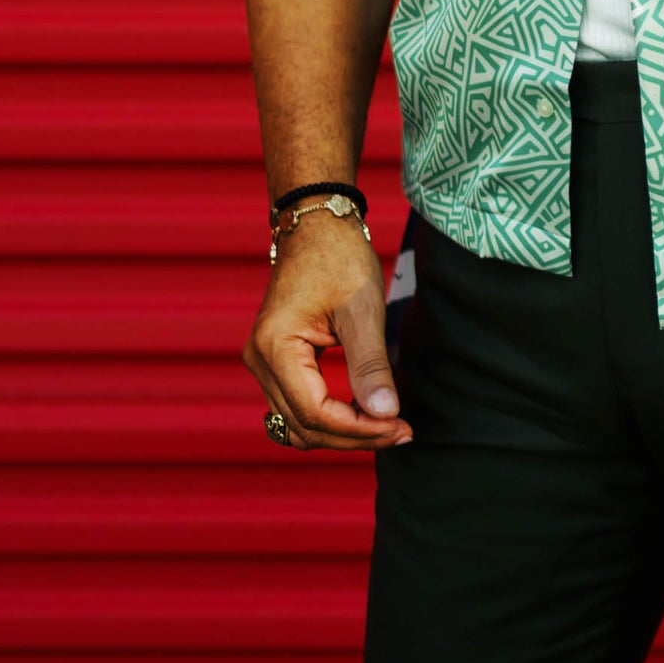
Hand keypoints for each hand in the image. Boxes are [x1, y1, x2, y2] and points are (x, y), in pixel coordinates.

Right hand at [243, 216, 413, 450]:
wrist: (317, 227)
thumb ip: (370, 364)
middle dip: (355, 435)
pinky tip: (366, 413)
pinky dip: (330, 418)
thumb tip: (386, 414)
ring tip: (388, 427)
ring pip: (299, 423)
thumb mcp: (362, 308)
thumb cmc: (339, 258)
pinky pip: (299, 406)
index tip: (399, 426)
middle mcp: (259, 360)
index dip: (358, 429)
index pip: (314, 412)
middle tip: (403, 432)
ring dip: (342, 432)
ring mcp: (264, 363)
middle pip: (304, 426)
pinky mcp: (277, 362)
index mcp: (275, 347)